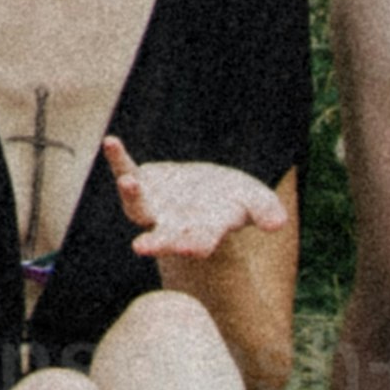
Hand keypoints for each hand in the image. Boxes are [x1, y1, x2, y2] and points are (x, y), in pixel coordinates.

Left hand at [106, 150, 287, 267]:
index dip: (196, 245)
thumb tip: (278, 223)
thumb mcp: (256, 201)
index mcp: (203, 233)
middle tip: (142, 247)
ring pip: (137, 207)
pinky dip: (118, 158)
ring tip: (128, 181)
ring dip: (132, 195)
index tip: (192, 248)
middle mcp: (174, 225)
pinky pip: (126, 170)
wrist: (207, 192)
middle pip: (163, 237)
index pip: (200, 243)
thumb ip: (265, 211)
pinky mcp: (142, 182)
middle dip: (155, 241)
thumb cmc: (234, 200)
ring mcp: (154, 206)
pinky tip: (111, 142)